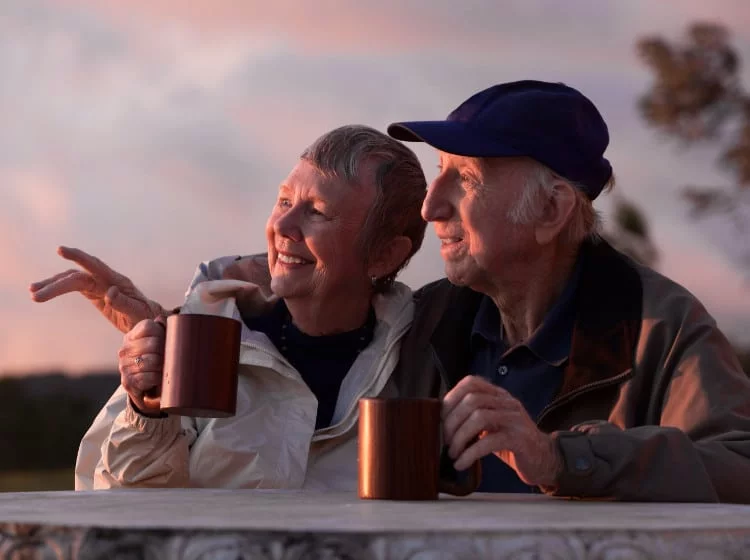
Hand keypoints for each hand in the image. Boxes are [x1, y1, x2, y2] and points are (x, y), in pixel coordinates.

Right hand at [29, 246, 164, 332]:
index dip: (78, 257)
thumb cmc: (147, 317)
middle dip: (55, 283)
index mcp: (118, 282)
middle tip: (34, 292)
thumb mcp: (138, 313)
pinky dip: (58, 288)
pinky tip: (42, 292)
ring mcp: (99, 285)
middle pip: (77, 276)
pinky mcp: (95, 292)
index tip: (61, 250)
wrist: (151, 320)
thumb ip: (124, 303)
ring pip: (71, 280)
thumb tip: (109, 292)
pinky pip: (73, 287)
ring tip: (32, 292)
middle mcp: (106, 280)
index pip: (95, 267)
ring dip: (52, 284)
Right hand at [118, 319, 165, 415]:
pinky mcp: (128, 381)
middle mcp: (125, 349)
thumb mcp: (160, 341)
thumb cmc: (157, 358)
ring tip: (166, 366)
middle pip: (153, 344)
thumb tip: (163, 319)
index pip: (148, 326)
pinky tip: (159, 377)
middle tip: (170, 356)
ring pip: (153, 361)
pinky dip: (159, 378)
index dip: (162, 333)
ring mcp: (124, 366)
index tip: (167, 340)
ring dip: (163, 365)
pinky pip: (150, 376)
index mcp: (132, 335)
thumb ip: (163, 327)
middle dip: (166, 351)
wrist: (147, 385)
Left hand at [442, 375, 561, 487]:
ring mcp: (515, 419)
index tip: (440, 417)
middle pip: (472, 400)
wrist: (545, 460)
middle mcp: (508, 403)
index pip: (472, 382)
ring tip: (452, 453)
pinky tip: (462, 463)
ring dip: (459, 437)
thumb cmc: (512, 443)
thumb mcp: (491, 425)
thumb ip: (473, 416)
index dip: (451, 397)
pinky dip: (470, 453)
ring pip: (479, 417)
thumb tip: (442, 420)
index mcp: (499, 396)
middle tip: (445, 440)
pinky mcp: (519, 439)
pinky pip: (490, 441)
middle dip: (452, 421)